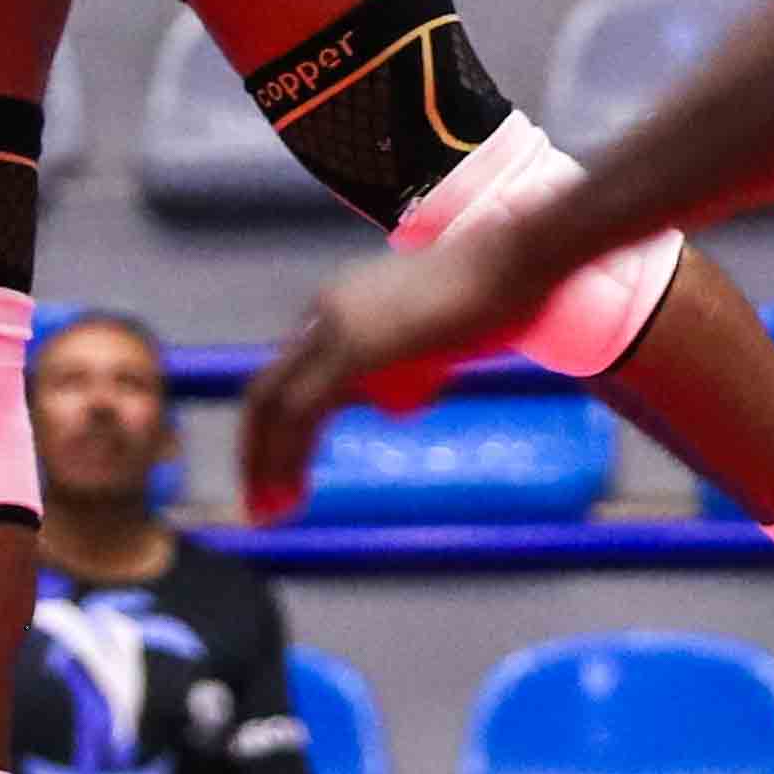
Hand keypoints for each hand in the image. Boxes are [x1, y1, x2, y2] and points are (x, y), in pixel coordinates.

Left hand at [235, 230, 557, 520]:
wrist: (516, 260)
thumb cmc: (495, 296)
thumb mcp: (432, 337)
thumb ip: (400, 364)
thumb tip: (391, 402)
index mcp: (339, 307)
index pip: (288, 376)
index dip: (275, 431)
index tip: (279, 477)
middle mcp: (326, 313)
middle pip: (268, 391)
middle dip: (257, 453)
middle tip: (261, 507)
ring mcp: (336, 327)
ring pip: (276, 405)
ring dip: (266, 464)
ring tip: (270, 513)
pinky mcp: (354, 348)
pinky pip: (303, 411)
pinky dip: (287, 456)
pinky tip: (291, 493)